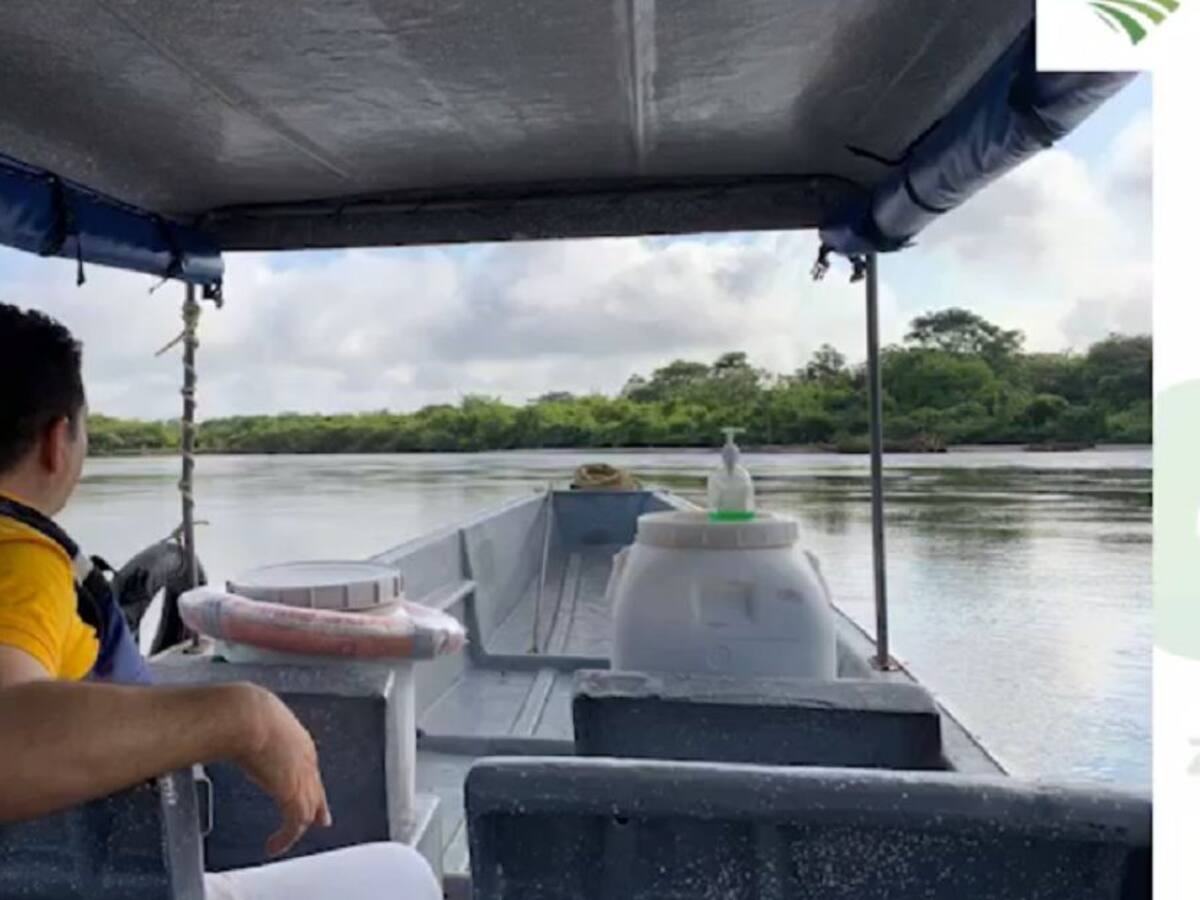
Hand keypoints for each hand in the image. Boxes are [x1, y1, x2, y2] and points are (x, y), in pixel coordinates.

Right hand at [230, 684, 331, 856]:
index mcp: (298, 739)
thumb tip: (230, 724)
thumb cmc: (243, 711)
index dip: (310, 781)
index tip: (311, 790)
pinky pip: (295, 824)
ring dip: (296, 828)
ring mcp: (302, 777)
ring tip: (282, 842)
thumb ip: (250, 729)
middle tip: (321, 820)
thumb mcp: (253, 718)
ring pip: (308, 809)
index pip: (309, 767)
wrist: (246, 715)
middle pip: (316, 789)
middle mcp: (306, 759)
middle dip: (317, 806)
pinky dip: (286, 838)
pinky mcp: (293, 794)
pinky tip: (274, 845)